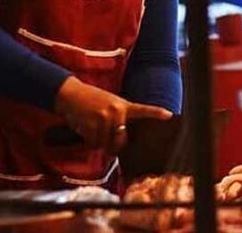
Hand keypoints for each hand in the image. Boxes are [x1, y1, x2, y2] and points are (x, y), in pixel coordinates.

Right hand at [53, 76, 172, 151]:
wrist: (72, 94)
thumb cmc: (93, 101)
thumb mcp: (111, 103)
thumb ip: (120, 118)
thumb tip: (121, 142)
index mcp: (124, 106)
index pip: (143, 109)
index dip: (156, 113)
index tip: (170, 115)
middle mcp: (116, 112)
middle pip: (121, 141)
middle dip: (114, 147)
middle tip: (109, 147)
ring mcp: (104, 118)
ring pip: (105, 144)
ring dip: (98, 143)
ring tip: (93, 129)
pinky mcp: (91, 124)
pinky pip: (93, 143)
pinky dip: (89, 141)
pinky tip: (86, 129)